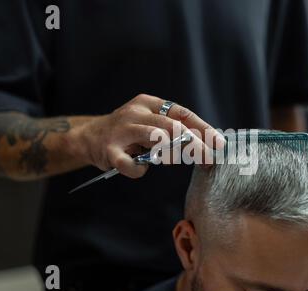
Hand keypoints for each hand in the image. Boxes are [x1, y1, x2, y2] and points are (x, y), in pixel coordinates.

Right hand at [72, 94, 223, 177]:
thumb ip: (171, 129)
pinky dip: (139, 170)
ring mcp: (122, 130)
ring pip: (155, 137)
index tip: (219, 143)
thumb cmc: (127, 132)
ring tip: (172, 160)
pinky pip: (130, 163)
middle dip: (195, 144)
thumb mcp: (149, 123)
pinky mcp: (109, 149)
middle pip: (173, 126)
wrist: (87, 137)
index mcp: (149, 103)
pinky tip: (139, 169)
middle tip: (209, 158)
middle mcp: (136, 112)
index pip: (183, 114)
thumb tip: (204, 144)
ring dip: (170, 153)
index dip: (203, 128)